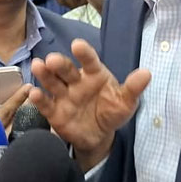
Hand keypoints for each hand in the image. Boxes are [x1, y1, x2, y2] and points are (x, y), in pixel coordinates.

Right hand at [30, 39, 149, 170]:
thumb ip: (133, 88)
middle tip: (52, 59)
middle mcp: (76, 81)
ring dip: (44, 75)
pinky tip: (33, 93)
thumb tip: (147, 73)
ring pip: (52, 82)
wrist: (98, 136)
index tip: (78, 45)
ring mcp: (64, 95)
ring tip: (38, 66)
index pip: (89, 61)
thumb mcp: (125, 102)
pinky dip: (38, 99)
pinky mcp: (54, 111)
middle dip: (59, 64)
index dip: (84, 53)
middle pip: (66, 70)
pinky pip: (46, 104)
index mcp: (94, 74)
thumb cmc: (112, 111)